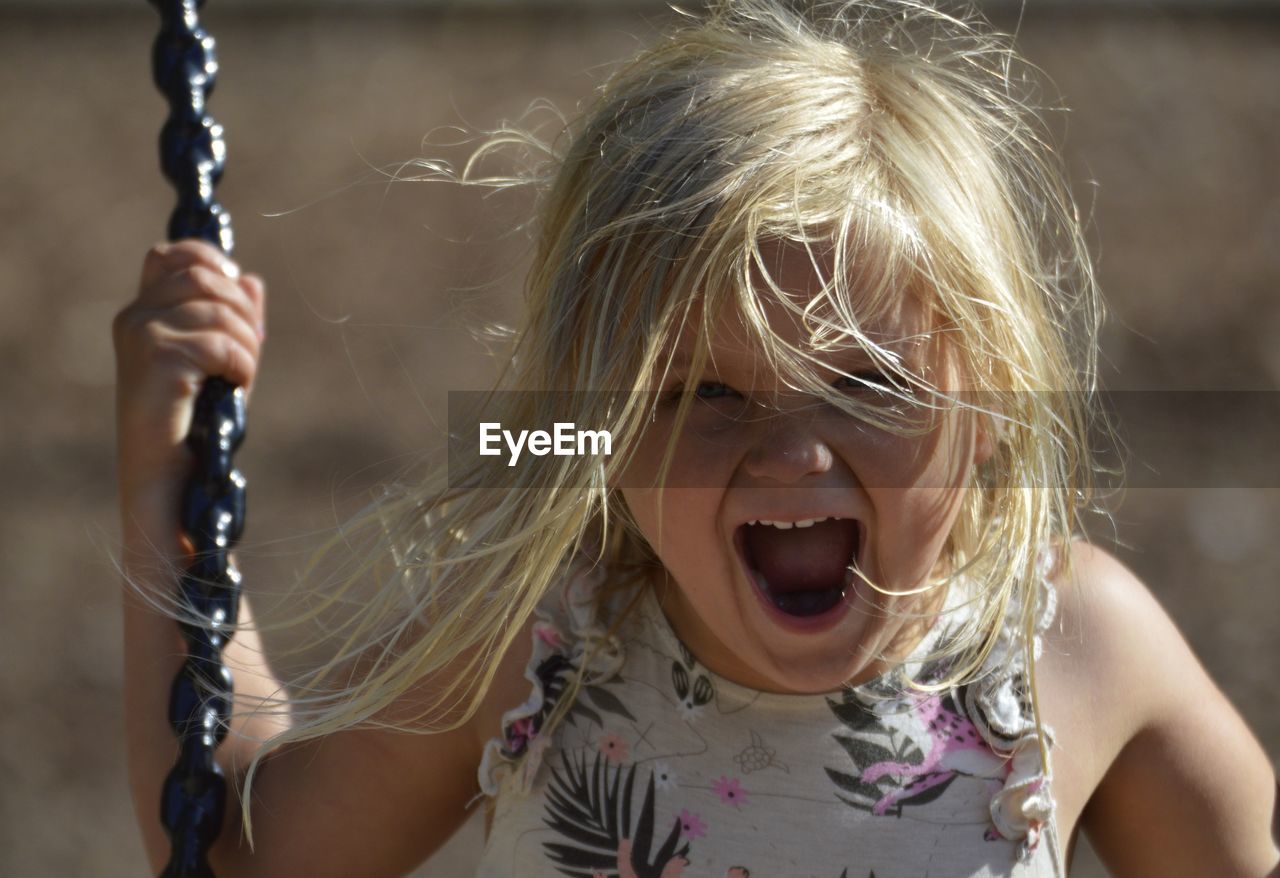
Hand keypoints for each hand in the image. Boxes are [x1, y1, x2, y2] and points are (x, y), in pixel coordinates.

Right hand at [112, 239, 265, 522]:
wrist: (168, 478)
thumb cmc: (194, 425)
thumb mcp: (221, 363)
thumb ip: (233, 320)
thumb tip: (251, 280)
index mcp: (142, 313)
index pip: (172, 254)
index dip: (211, 259)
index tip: (238, 290)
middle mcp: (134, 317)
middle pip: (204, 276)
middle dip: (242, 311)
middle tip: (250, 350)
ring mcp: (141, 334)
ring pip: (218, 309)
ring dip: (247, 344)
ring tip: (240, 377)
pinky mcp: (157, 358)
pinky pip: (222, 343)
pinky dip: (243, 366)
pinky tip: (235, 389)